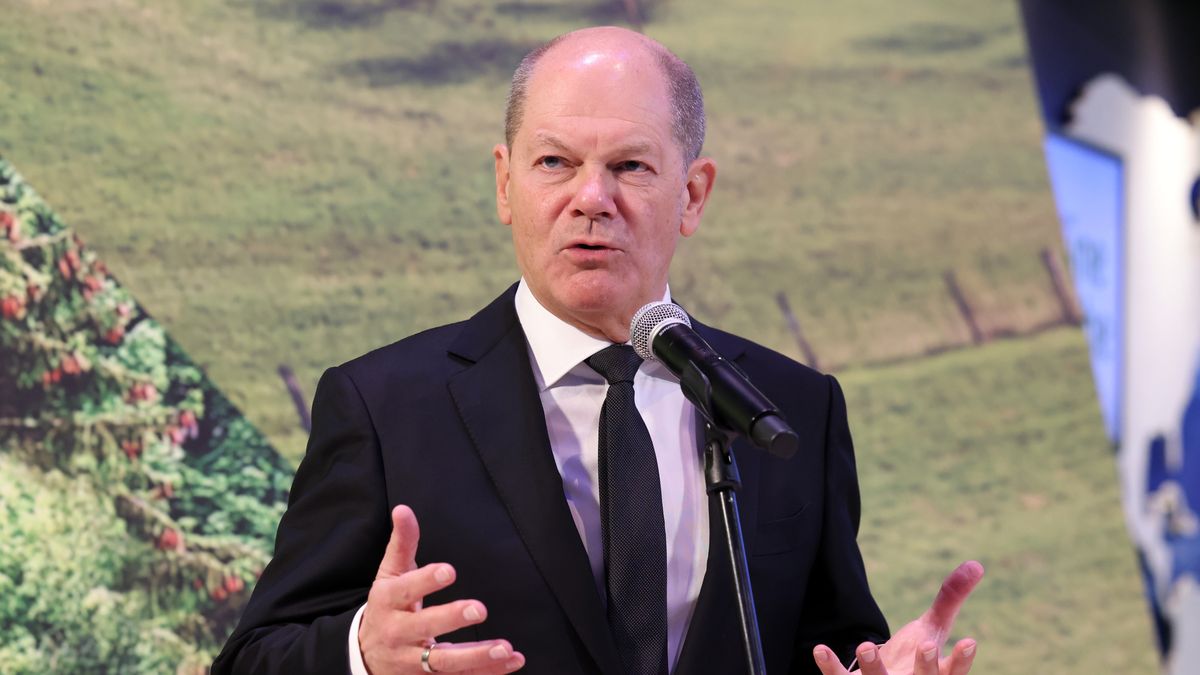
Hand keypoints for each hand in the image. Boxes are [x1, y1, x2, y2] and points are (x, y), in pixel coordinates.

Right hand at [359, 505, 525, 673]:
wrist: (365, 656)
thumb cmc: (387, 607)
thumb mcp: (390, 574)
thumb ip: (402, 543)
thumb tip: (404, 509)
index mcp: (389, 602)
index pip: (405, 590)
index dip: (425, 581)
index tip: (449, 570)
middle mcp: (399, 633)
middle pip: (424, 628)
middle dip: (451, 619)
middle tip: (479, 609)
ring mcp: (413, 662)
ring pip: (445, 663)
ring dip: (477, 657)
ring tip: (505, 648)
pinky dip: (487, 672)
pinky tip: (513, 661)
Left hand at [812, 560, 983, 674]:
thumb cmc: (914, 659)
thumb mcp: (932, 629)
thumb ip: (950, 600)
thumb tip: (976, 564)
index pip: (954, 671)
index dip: (962, 659)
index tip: (970, 641)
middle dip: (927, 667)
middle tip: (927, 645)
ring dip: (874, 668)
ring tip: (865, 646)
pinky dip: (831, 667)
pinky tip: (820, 649)